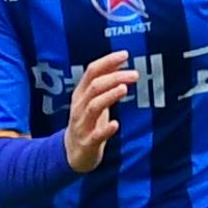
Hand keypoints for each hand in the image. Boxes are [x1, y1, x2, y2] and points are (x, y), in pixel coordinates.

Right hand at [64, 51, 136, 172]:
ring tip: (124, 89)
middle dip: (114, 78)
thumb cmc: (87, 122)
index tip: (125, 54)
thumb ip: (103, 83)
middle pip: (94, 87)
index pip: (92, 72)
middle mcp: (79, 106)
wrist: (73, 153)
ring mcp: (82, 125)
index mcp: (80, 94)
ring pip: (93, 107)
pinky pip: (96, 135)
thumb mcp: (92, 100)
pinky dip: (105, 129)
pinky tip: (116, 124)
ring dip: (109, 96)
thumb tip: (119, 62)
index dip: (107, 61)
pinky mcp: (87, 143)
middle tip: (134, 74)